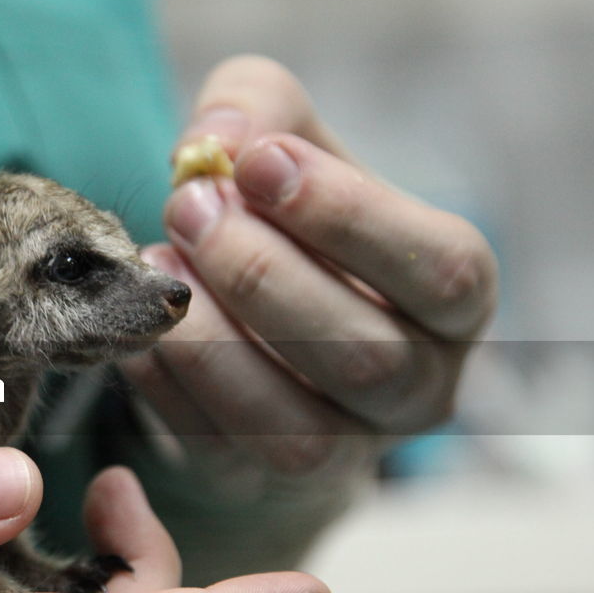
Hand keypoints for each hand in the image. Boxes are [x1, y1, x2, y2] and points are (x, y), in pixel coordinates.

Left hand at [122, 57, 496, 556]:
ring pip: (291, 426)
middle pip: (363, 355)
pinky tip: (136, 325)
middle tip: (188, 206)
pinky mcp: (265, 483)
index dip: (348, 217)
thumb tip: (215, 140)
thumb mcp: (289, 143)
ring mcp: (348, 451)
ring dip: (211, 342)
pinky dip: (168, 386)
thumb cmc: (291, 225)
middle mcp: (421, 387)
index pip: (440, 271)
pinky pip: (217, 450)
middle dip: (261, 276)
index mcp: (457, 298)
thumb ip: (261, 109)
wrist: (260, 329)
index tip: (258, 162)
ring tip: (156, 264)